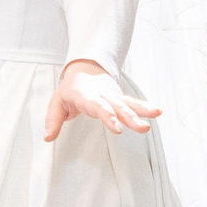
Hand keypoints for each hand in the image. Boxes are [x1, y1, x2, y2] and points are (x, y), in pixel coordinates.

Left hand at [43, 62, 160, 141]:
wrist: (86, 68)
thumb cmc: (71, 89)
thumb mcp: (57, 101)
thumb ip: (53, 120)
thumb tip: (48, 137)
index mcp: (87, 96)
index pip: (98, 107)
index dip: (108, 116)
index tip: (117, 128)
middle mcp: (103, 95)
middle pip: (117, 107)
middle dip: (129, 118)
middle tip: (141, 128)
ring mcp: (114, 96)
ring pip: (128, 105)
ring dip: (141, 113)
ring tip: (154, 118)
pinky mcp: (121, 99)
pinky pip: (134, 103)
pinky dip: (145, 107)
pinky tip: (157, 112)